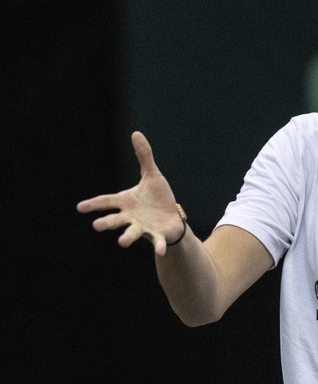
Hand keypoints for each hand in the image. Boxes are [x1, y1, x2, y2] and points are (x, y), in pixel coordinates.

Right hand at [77, 131, 184, 255]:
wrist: (171, 217)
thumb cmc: (157, 197)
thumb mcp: (152, 175)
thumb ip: (144, 157)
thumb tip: (136, 133)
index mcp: (126, 201)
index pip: (107, 201)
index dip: (94, 204)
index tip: (80, 207)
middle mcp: (131, 216)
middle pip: (115, 219)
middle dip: (106, 222)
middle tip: (96, 225)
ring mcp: (143, 227)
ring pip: (132, 232)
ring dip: (127, 237)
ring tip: (122, 242)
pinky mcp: (158, 236)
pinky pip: (157, 242)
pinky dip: (159, 246)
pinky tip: (160, 250)